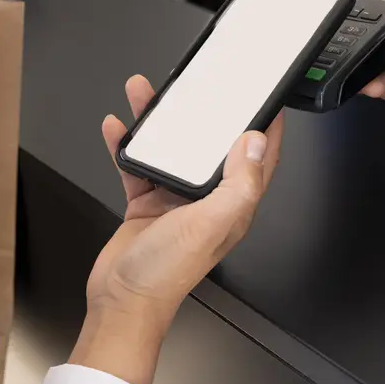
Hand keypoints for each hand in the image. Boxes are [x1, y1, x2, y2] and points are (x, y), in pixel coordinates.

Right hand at [69, 75, 283, 383]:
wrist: (122, 299)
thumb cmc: (165, 272)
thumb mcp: (211, 222)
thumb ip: (237, 183)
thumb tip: (255, 143)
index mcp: (231, 205)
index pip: (258, 160)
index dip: (266, 129)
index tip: (267, 99)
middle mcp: (206, 202)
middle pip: (207, 146)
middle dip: (201, 112)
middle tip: (195, 84)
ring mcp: (174, 202)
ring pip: (170, 151)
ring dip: (158, 123)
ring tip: (144, 95)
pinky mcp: (147, 204)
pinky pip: (139, 167)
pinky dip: (128, 147)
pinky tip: (118, 129)